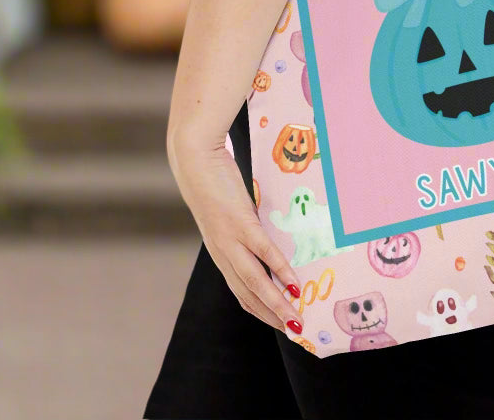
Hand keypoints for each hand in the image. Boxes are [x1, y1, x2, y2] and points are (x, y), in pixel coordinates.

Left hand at [168, 134, 303, 336]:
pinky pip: (263, 253)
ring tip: (297, 319)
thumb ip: (246, 226)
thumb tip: (270, 233)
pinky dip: (279, 271)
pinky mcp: (240, 223)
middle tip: (297, 331)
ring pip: (255, 282)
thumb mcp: (232, 212)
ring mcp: (230, 240)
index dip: (262, 311)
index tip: (283, 324)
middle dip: (273, 316)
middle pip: (249, 295)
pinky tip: (294, 283)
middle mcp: (224, 254)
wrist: (196, 161)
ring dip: (277, 304)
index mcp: (222, 253)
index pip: (242, 293)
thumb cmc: (215, 182)